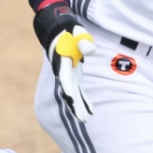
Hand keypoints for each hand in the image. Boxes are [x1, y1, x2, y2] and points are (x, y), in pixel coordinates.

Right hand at [32, 1, 95, 122]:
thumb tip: (90, 50)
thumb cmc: (70, 32)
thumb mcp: (78, 33)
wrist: (61, 32)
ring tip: (84, 120)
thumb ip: (83, 42)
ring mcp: (69, 75)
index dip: (67, 87)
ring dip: (78, 106)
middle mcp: (63, 72)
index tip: (70, 97)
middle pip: (68, 91)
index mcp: (63, 62)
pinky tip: (91, 112)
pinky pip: (79, 91)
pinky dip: (84, 101)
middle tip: (81, 118)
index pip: (64, 77)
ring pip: (73, 94)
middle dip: (74, 104)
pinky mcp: (74, 77)